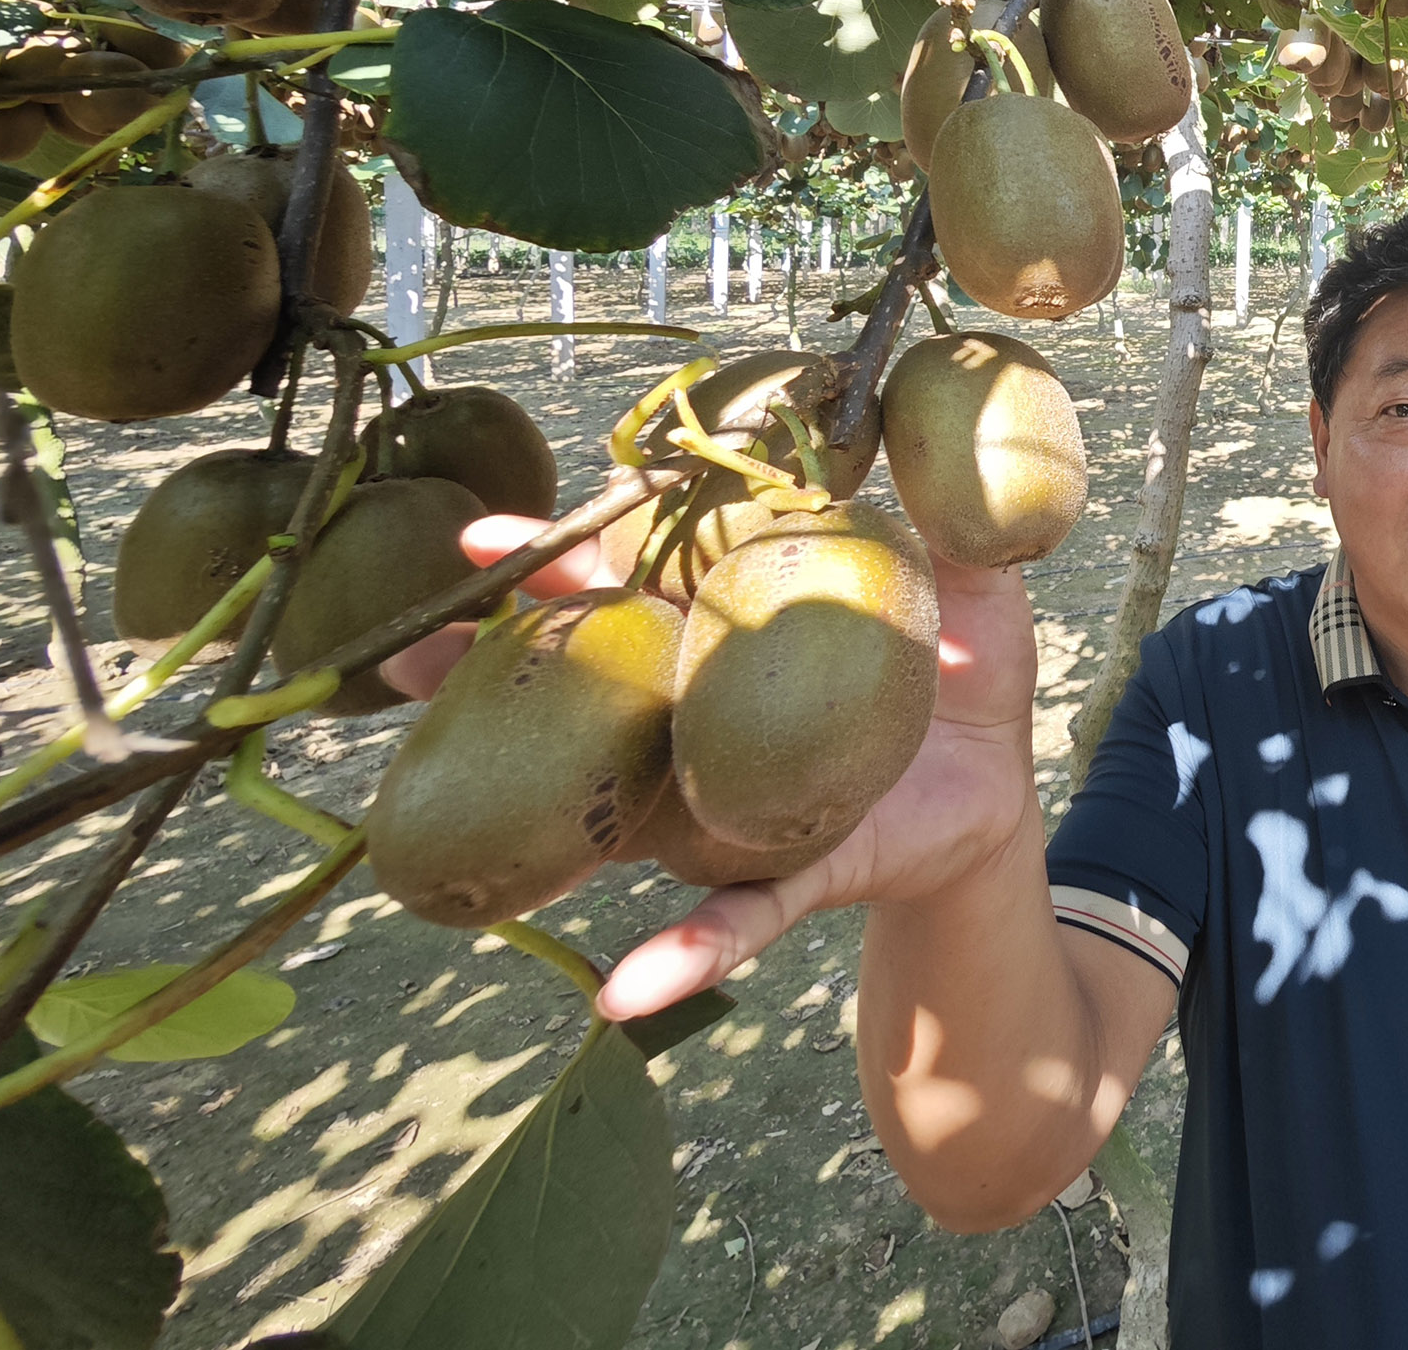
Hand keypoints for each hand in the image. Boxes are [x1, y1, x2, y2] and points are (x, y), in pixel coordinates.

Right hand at [396, 516, 1045, 1021]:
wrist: (1005, 786)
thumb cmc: (966, 663)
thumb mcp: (971, 575)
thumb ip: (943, 507)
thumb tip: (912, 418)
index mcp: (738, 632)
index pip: (635, 586)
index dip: (559, 559)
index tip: (475, 535)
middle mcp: (708, 720)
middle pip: (585, 694)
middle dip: (485, 675)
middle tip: (402, 650)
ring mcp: (736, 803)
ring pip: (618, 816)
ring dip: (534, 820)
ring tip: (441, 822)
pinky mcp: (795, 872)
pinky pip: (733, 919)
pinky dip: (682, 954)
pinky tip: (623, 990)